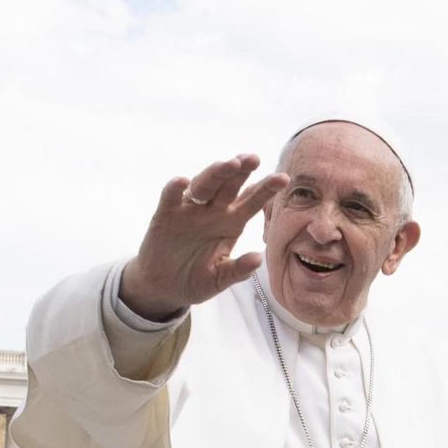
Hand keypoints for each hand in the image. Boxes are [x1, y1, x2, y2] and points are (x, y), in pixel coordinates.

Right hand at [120, 155, 287, 319]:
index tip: (282, 179)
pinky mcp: (165, 215)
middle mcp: (212, 211)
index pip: (252, 201)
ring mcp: (189, 210)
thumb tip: (258, 259)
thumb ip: (237, 270)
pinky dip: (174, 189)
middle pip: (229, 186)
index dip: (266, 189)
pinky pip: (170, 198)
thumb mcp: (219, 280)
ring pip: (204, 185)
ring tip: (230, 164)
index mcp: (231, 223)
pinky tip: (181, 182)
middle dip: (241, 171)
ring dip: (216, 173)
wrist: (164, 287)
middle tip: (254, 159)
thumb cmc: (195, 280)